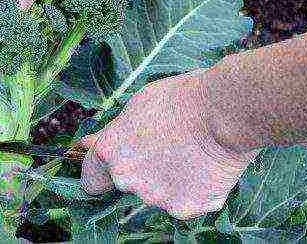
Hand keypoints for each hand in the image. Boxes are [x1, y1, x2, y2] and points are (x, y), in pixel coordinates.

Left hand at [80, 70, 257, 218]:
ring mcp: (154, 196)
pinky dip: (195, 191)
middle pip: (128, 183)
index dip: (103, 172)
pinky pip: (186, 202)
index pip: (91, 176)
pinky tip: (205, 168)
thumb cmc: (180, 99)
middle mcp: (126, 178)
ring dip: (170, 180)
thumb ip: (113, 133)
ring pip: (159, 193)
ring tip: (191, 152)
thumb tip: (85, 144)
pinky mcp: (184, 208)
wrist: (220, 110)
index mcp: (109, 151)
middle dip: (143, 171)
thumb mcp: (136, 106)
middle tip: (168, 147)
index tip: (113, 169)